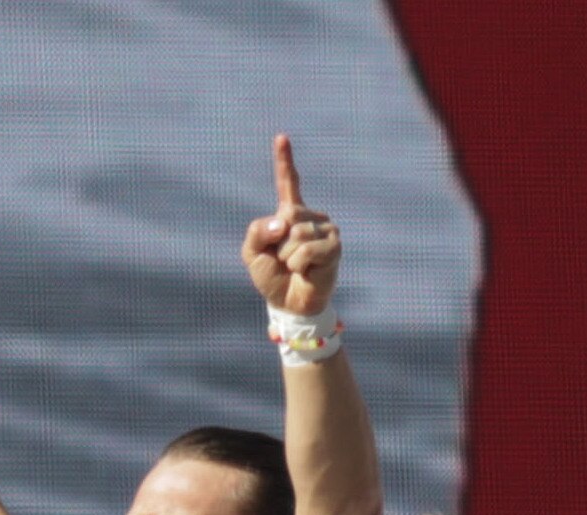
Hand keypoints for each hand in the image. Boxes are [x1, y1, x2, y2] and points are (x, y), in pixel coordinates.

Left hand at [241, 134, 342, 316]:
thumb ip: (257, 231)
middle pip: (287, 215)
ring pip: (295, 235)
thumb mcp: (252, 253)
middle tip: (285, 260)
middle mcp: (310, 216)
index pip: (288, 182)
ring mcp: (325, 229)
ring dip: (288, 257)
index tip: (281, 137)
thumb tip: (284, 222)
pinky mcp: (334, 245)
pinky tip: (306, 271)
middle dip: (278, 243)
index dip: (285, 160)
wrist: (290, 304)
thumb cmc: (272, 277)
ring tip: (295, 267)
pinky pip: (305, 251)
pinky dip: (299, 264)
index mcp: (290, 213)